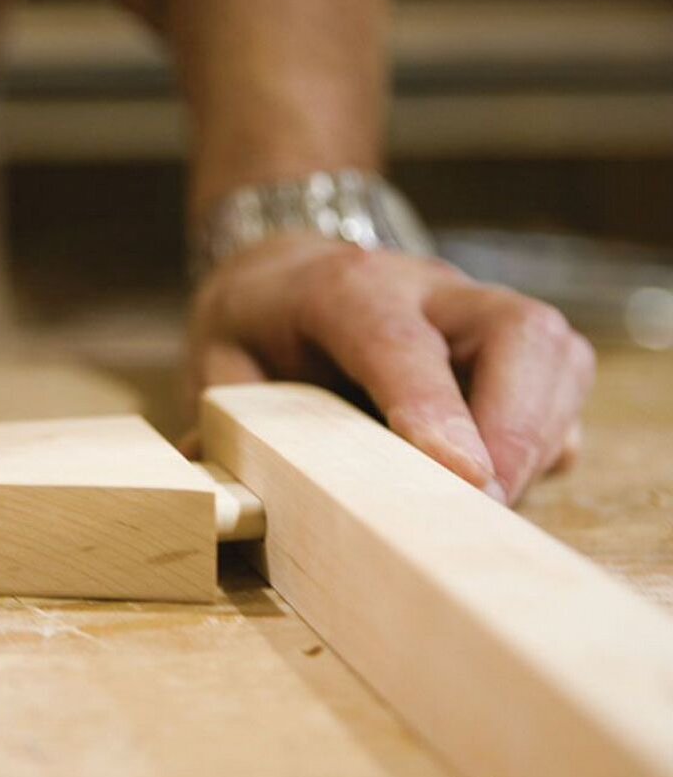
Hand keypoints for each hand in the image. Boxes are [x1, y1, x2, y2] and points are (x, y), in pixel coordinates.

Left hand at [188, 233, 594, 503]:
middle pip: (516, 330)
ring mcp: (475, 311)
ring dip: (538, 437)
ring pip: (554, 352)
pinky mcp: (505, 344)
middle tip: (486, 507)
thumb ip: (223, 421)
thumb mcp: (218, 361)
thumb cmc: (255, 324)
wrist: (288, 268)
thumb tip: (222, 497)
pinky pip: (558, 382)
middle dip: (516, 426)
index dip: (434, 408)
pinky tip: (506, 480)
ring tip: (493, 508)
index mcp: (344, 288)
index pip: (400, 342)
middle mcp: (426, 288)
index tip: (462, 476)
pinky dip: (545, 437)